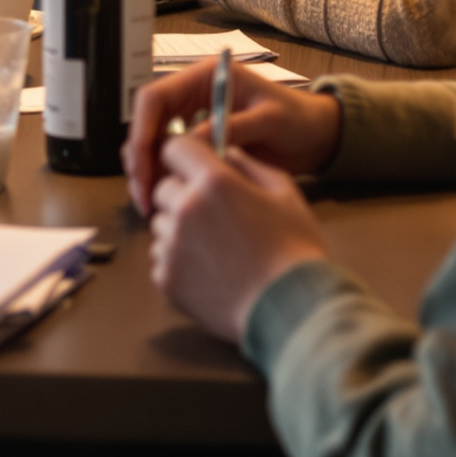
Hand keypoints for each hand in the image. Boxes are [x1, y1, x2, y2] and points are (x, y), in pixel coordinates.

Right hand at [126, 56, 343, 210]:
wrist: (316, 137)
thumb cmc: (298, 120)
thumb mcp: (269, 119)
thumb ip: (232, 126)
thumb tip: (192, 141)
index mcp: (204, 77)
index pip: (154, 97)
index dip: (141, 130)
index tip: (142, 165)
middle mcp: (192, 95)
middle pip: (146, 122)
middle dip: (140, 158)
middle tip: (144, 195)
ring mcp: (193, 118)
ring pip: (152, 143)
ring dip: (147, 171)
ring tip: (152, 203)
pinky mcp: (198, 141)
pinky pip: (169, 158)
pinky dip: (163, 178)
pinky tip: (168, 199)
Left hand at [149, 136, 328, 344]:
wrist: (291, 308)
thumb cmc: (294, 249)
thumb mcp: (284, 193)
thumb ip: (250, 165)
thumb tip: (225, 153)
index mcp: (213, 182)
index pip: (175, 148)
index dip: (186, 157)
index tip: (197, 169)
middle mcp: (185, 209)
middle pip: (164, 188)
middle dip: (183, 195)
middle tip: (214, 216)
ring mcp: (172, 246)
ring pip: (160, 224)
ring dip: (178, 229)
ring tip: (215, 248)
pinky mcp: (166, 278)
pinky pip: (160, 257)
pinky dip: (177, 260)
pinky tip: (209, 270)